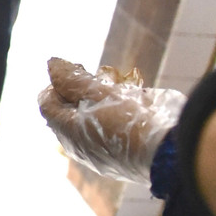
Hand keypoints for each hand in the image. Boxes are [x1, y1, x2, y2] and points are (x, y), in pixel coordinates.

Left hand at [38, 57, 183, 182]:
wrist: (168, 152)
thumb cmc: (127, 121)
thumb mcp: (97, 92)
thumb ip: (72, 78)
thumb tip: (52, 64)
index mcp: (67, 130)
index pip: (48, 101)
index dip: (59, 81)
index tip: (80, 71)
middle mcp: (80, 142)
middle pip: (72, 106)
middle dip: (86, 86)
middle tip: (103, 77)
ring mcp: (102, 148)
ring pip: (94, 113)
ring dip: (106, 93)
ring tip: (121, 83)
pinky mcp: (124, 148)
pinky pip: (115, 123)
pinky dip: (122, 106)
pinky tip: (137, 94)